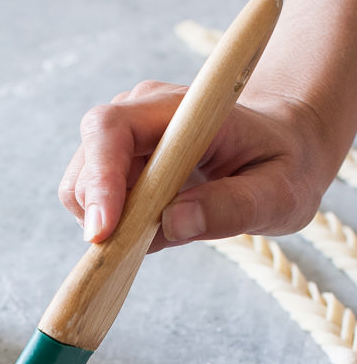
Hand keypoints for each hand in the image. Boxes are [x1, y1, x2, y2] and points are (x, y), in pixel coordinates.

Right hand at [58, 80, 335, 251]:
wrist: (280, 150)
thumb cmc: (282, 164)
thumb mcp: (278, 192)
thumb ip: (231, 207)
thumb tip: (174, 223)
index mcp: (180, 109)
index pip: (112, 130)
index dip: (99, 180)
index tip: (103, 232)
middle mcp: (141, 116)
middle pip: (87, 162)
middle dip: (95, 212)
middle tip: (126, 254)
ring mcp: (126, 143)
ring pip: (81, 189)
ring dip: (104, 226)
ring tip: (154, 237)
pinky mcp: (121, 172)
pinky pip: (94, 206)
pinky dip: (111, 231)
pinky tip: (150, 232)